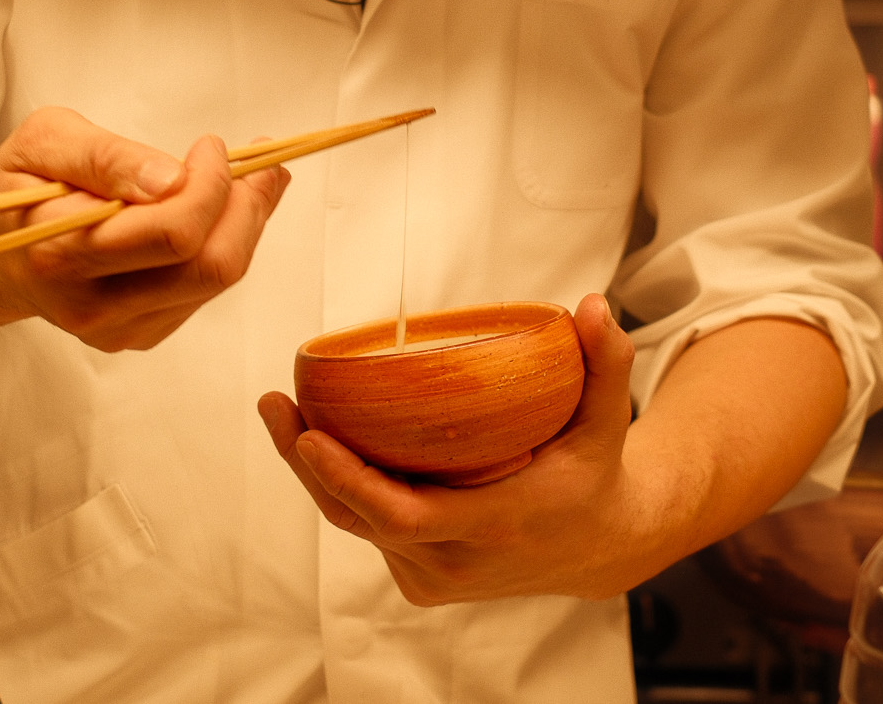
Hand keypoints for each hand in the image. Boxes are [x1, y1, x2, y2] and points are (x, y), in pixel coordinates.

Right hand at [0, 108, 291, 351]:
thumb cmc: (22, 183)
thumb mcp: (45, 140)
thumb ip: (105, 156)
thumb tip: (170, 178)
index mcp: (61, 251)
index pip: (171, 233)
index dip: (209, 184)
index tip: (208, 145)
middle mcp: (91, 303)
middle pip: (208, 265)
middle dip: (246, 206)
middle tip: (255, 161)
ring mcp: (118, 328)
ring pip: (216, 279)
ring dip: (246, 222)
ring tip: (251, 178)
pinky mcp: (138, 334)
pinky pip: (204, 291)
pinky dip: (226, 243)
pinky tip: (220, 211)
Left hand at [257, 294, 643, 603]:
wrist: (598, 548)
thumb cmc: (593, 473)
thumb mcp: (607, 422)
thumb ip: (606, 364)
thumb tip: (592, 302)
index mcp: (495, 527)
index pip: (402, 515)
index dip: (346, 479)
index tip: (306, 434)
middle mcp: (456, 562)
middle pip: (358, 519)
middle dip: (306, 464)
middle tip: (275, 402)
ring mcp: (434, 576)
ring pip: (356, 526)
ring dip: (315, 474)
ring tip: (283, 411)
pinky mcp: (420, 578)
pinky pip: (369, 530)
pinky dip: (342, 489)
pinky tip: (318, 439)